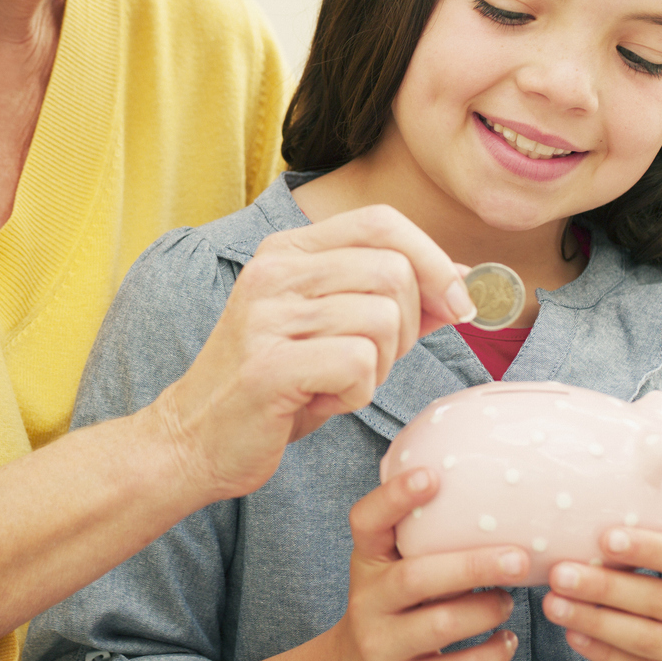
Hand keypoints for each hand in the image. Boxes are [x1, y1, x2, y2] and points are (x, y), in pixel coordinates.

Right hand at [152, 205, 475, 501]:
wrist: (195, 439)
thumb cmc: (274, 385)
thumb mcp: (332, 330)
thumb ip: (392, 298)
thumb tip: (466, 279)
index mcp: (287, 250)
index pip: (382, 221)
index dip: (434, 259)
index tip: (458, 306)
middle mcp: (273, 270)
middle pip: (393, 271)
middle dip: (408, 327)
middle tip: (373, 363)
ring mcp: (266, 316)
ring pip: (382, 319)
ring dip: (382, 366)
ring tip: (342, 383)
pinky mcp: (267, 366)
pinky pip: (358, 363)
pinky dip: (357, 393)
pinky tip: (324, 402)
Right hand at [324, 467, 519, 660]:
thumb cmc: (390, 614)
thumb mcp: (390, 574)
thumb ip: (423, 548)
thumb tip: (497, 510)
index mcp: (366, 563)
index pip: (366, 522)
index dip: (394, 497)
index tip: (431, 476)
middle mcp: (367, 602)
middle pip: (416, 578)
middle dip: (472, 567)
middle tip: (518, 559)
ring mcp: (380, 647)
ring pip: (440, 625)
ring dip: (486, 611)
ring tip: (509, 601)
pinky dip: (490, 656)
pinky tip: (507, 642)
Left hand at [540, 526, 661, 660]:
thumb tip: (604, 528)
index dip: (648, 548)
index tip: (605, 537)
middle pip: (658, 601)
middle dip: (603, 587)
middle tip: (558, 573)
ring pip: (645, 640)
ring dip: (594, 620)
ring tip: (553, 603)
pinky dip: (605, 654)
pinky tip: (575, 635)